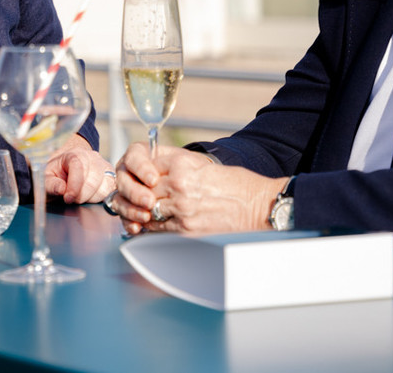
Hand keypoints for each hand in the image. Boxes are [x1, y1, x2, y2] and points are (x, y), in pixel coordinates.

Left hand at [44, 134, 115, 203]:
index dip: (74, 186)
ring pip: (104, 188)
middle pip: (93, 180)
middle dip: (81, 195)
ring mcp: (105, 167)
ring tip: (81, 196)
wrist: (70, 165)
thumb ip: (51, 184)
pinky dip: (101, 198)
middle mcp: (93, 158)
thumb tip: (61, 189)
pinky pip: (111, 192)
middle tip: (71, 198)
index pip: (79, 168)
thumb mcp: (48, 176)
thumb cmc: (59, 172)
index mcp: (76, 154)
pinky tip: (91, 197)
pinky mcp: (112, 177)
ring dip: (91, 198)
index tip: (68, 198)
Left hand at [111, 142, 282, 234]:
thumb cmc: (235, 183)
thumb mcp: (202, 165)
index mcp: (181, 163)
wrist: (258, 206)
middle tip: (134, 201)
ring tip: (141, 215)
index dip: (138, 176)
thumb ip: (175, 167)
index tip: (139, 181)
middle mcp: (178, 184)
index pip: (144, 167)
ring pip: (146, 211)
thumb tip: (151, 175)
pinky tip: (152, 227)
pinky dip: (151, 229)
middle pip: (141, 190)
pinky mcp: (186, 229)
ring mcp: (181, 208)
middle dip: (136, 197)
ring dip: (141, 214)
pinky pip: (157, 230)